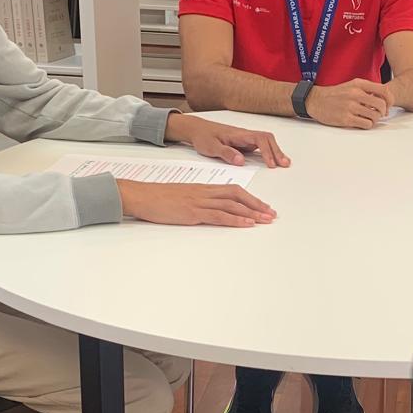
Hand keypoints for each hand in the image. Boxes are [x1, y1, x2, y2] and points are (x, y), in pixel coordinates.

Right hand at [118, 181, 275, 227]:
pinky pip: (219, 215)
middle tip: (271, 214)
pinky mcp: (192, 212)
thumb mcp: (181, 198)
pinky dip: (235, 220)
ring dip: (251, 213)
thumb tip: (210, 210)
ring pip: (232, 205)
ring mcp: (199, 201)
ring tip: (265, 220)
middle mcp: (204, 192)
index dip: (250, 198)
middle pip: (237, 195)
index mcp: (203, 189)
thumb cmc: (157, 198)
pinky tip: (247, 224)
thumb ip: (197, 202)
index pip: (232, 191)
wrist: (140, 195)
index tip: (262, 207)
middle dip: (256, 205)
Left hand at [165, 113, 289, 167]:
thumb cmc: (203, 136)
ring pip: (266, 142)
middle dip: (277, 151)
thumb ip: (226, 153)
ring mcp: (245, 139)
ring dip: (276, 151)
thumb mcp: (211, 147)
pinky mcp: (244, 144)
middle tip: (284, 164)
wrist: (197, 129)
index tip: (271, 164)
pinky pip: (261, 147)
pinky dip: (269, 153)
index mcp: (238, 135)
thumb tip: (241, 160)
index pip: (259, 139)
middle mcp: (245, 135)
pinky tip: (273, 161)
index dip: (267, 151)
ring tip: (284, 163)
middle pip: (267, 139)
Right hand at [306, 79, 389, 129]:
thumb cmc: (336, 94)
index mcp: (359, 84)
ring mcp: (350, 107)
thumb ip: (367, 90)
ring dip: (375, 119)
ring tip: (369, 118)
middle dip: (383, 112)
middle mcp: (356, 94)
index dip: (389, 100)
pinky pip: (366, 124)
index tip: (387, 105)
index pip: (384, 90)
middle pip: (381, 105)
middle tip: (379, 114)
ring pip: (375, 116)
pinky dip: (367, 125)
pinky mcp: (346, 119)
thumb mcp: (352, 85)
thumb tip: (383, 99)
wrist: (315, 100)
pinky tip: (362, 122)